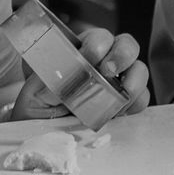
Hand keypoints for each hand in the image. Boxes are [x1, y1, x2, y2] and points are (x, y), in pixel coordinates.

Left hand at [11, 27, 150, 122]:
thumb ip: (42, 86)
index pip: (96, 37)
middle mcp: (103, 63)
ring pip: (139, 69)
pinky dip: (137, 102)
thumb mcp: (32, 95)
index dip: (97, 44)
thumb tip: (58, 83)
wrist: (42, 137)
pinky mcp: (126, 104)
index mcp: (79, 53)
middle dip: (122, 54)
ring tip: (124, 93)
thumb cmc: (36, 109)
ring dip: (135, 79)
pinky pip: (142, 97)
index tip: (89, 57)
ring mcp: (117, 83)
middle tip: (109, 71)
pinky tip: (122, 111)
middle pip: (125, 45)